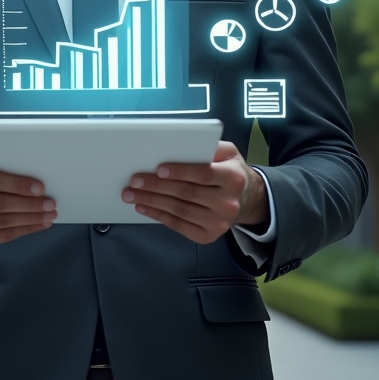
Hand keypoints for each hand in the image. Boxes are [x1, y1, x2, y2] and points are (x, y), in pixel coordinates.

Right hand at [0, 164, 55, 252]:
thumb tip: (34, 182)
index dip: (17, 184)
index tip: (39, 187)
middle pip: (0, 202)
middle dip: (29, 203)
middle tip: (50, 202)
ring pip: (4, 221)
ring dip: (31, 218)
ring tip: (48, 214)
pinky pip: (3, 236)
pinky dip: (25, 229)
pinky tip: (38, 224)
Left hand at [121, 141, 267, 243]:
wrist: (247, 201)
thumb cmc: (231, 172)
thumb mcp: (229, 153)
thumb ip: (210, 147)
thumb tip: (183, 144)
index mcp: (233, 178)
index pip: (203, 174)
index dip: (180, 172)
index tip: (159, 169)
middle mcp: (228, 203)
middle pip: (186, 193)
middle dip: (156, 186)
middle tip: (135, 180)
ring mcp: (218, 222)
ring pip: (179, 210)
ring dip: (151, 202)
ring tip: (132, 194)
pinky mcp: (208, 236)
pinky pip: (178, 225)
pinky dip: (158, 216)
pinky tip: (144, 207)